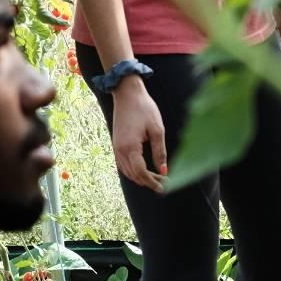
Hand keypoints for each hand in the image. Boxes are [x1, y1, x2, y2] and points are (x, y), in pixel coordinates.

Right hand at [110, 75, 167, 193]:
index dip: (152, 182)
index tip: (164, 187)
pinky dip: (134, 171)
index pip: (141, 173)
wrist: (127, 93)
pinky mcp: (116, 144)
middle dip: (148, 182)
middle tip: (164, 183)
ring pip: (127, 172)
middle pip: (133, 175)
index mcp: (130, 147)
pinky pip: (123, 165)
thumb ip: (159, 152)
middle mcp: (120, 150)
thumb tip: (163, 170)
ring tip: (157, 178)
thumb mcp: (157, 129)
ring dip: (141, 177)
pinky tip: (145, 169)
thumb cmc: (143, 108)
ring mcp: (116, 147)